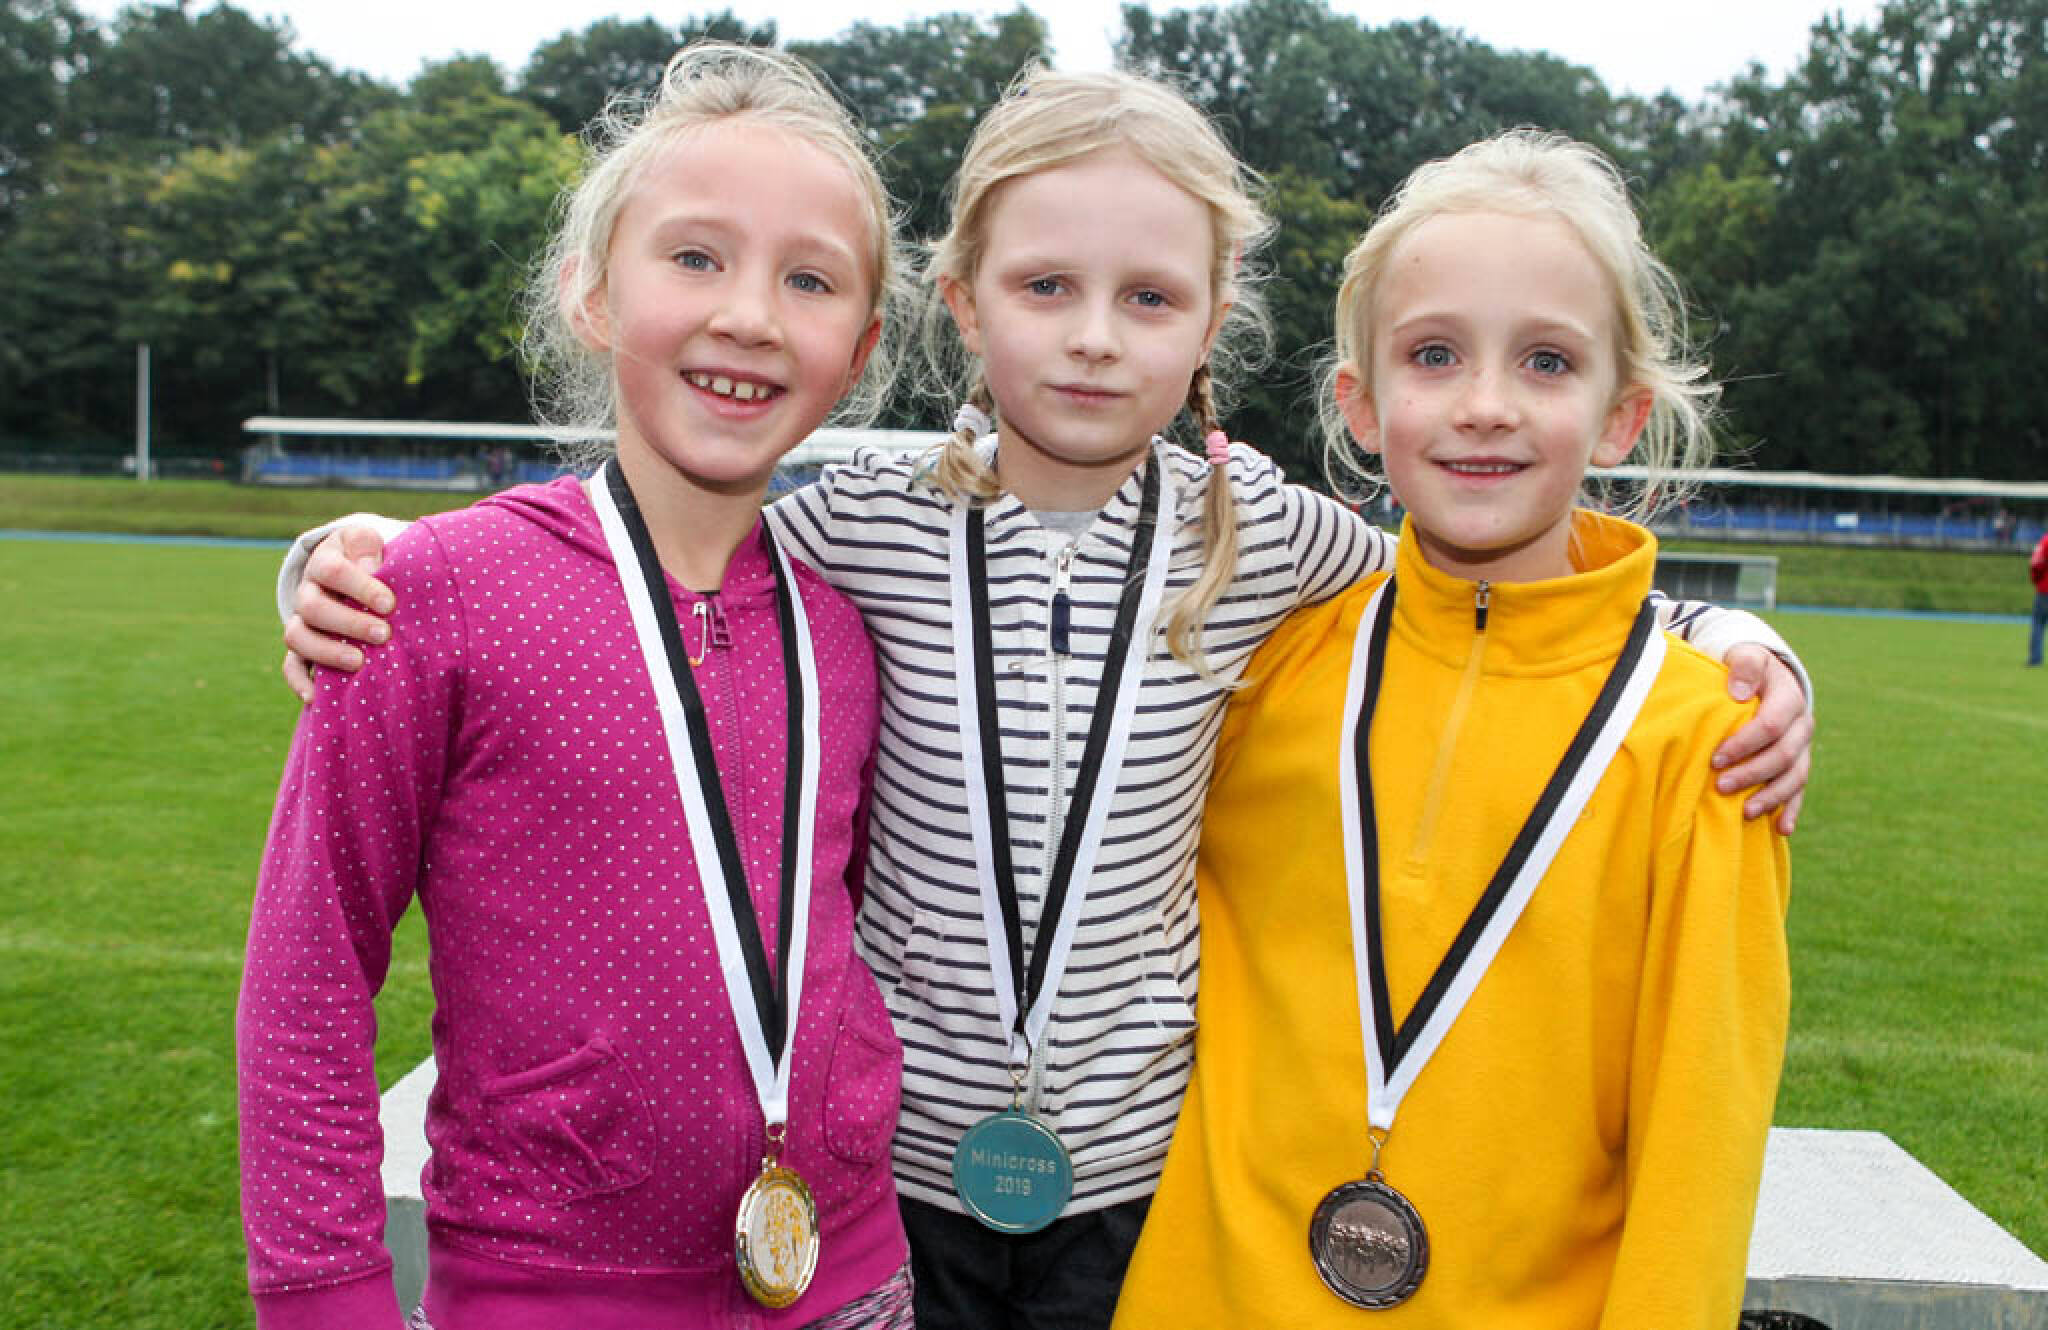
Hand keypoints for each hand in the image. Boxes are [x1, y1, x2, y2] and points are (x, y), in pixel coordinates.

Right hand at [281, 525, 395, 702]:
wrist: (351, 567)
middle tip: (383, 634)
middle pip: (312, 607)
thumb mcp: (367, 541)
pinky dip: (299, 681)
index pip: (334, 571)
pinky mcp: (302, 646)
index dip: (360, 587)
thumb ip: (367, 546)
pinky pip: (291, 665)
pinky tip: (316, 696)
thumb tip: (370, 566)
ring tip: (359, 662)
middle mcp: (307, 591)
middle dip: (348, 622)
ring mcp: (302, 620)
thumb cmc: (368, 556)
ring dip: (326, 651)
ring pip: (296, 636)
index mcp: (324, 562)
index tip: (389, 604)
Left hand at [1712, 646, 1811, 833]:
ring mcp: (1802, 747)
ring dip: (1772, 796)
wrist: (1765, 677)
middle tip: (1721, 786)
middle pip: (1783, 755)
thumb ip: (1744, 666)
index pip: (1770, 725)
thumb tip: (1738, 693)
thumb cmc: (1747, 668)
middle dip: (1752, 773)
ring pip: (1795, 777)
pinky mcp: (1798, 764)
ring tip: (1745, 813)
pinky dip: (1792, 810)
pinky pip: (1800, 790)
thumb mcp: (1746, 655)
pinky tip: (1781, 829)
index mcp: (1789, 698)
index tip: (1716, 757)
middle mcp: (1802, 725)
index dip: (1744, 743)